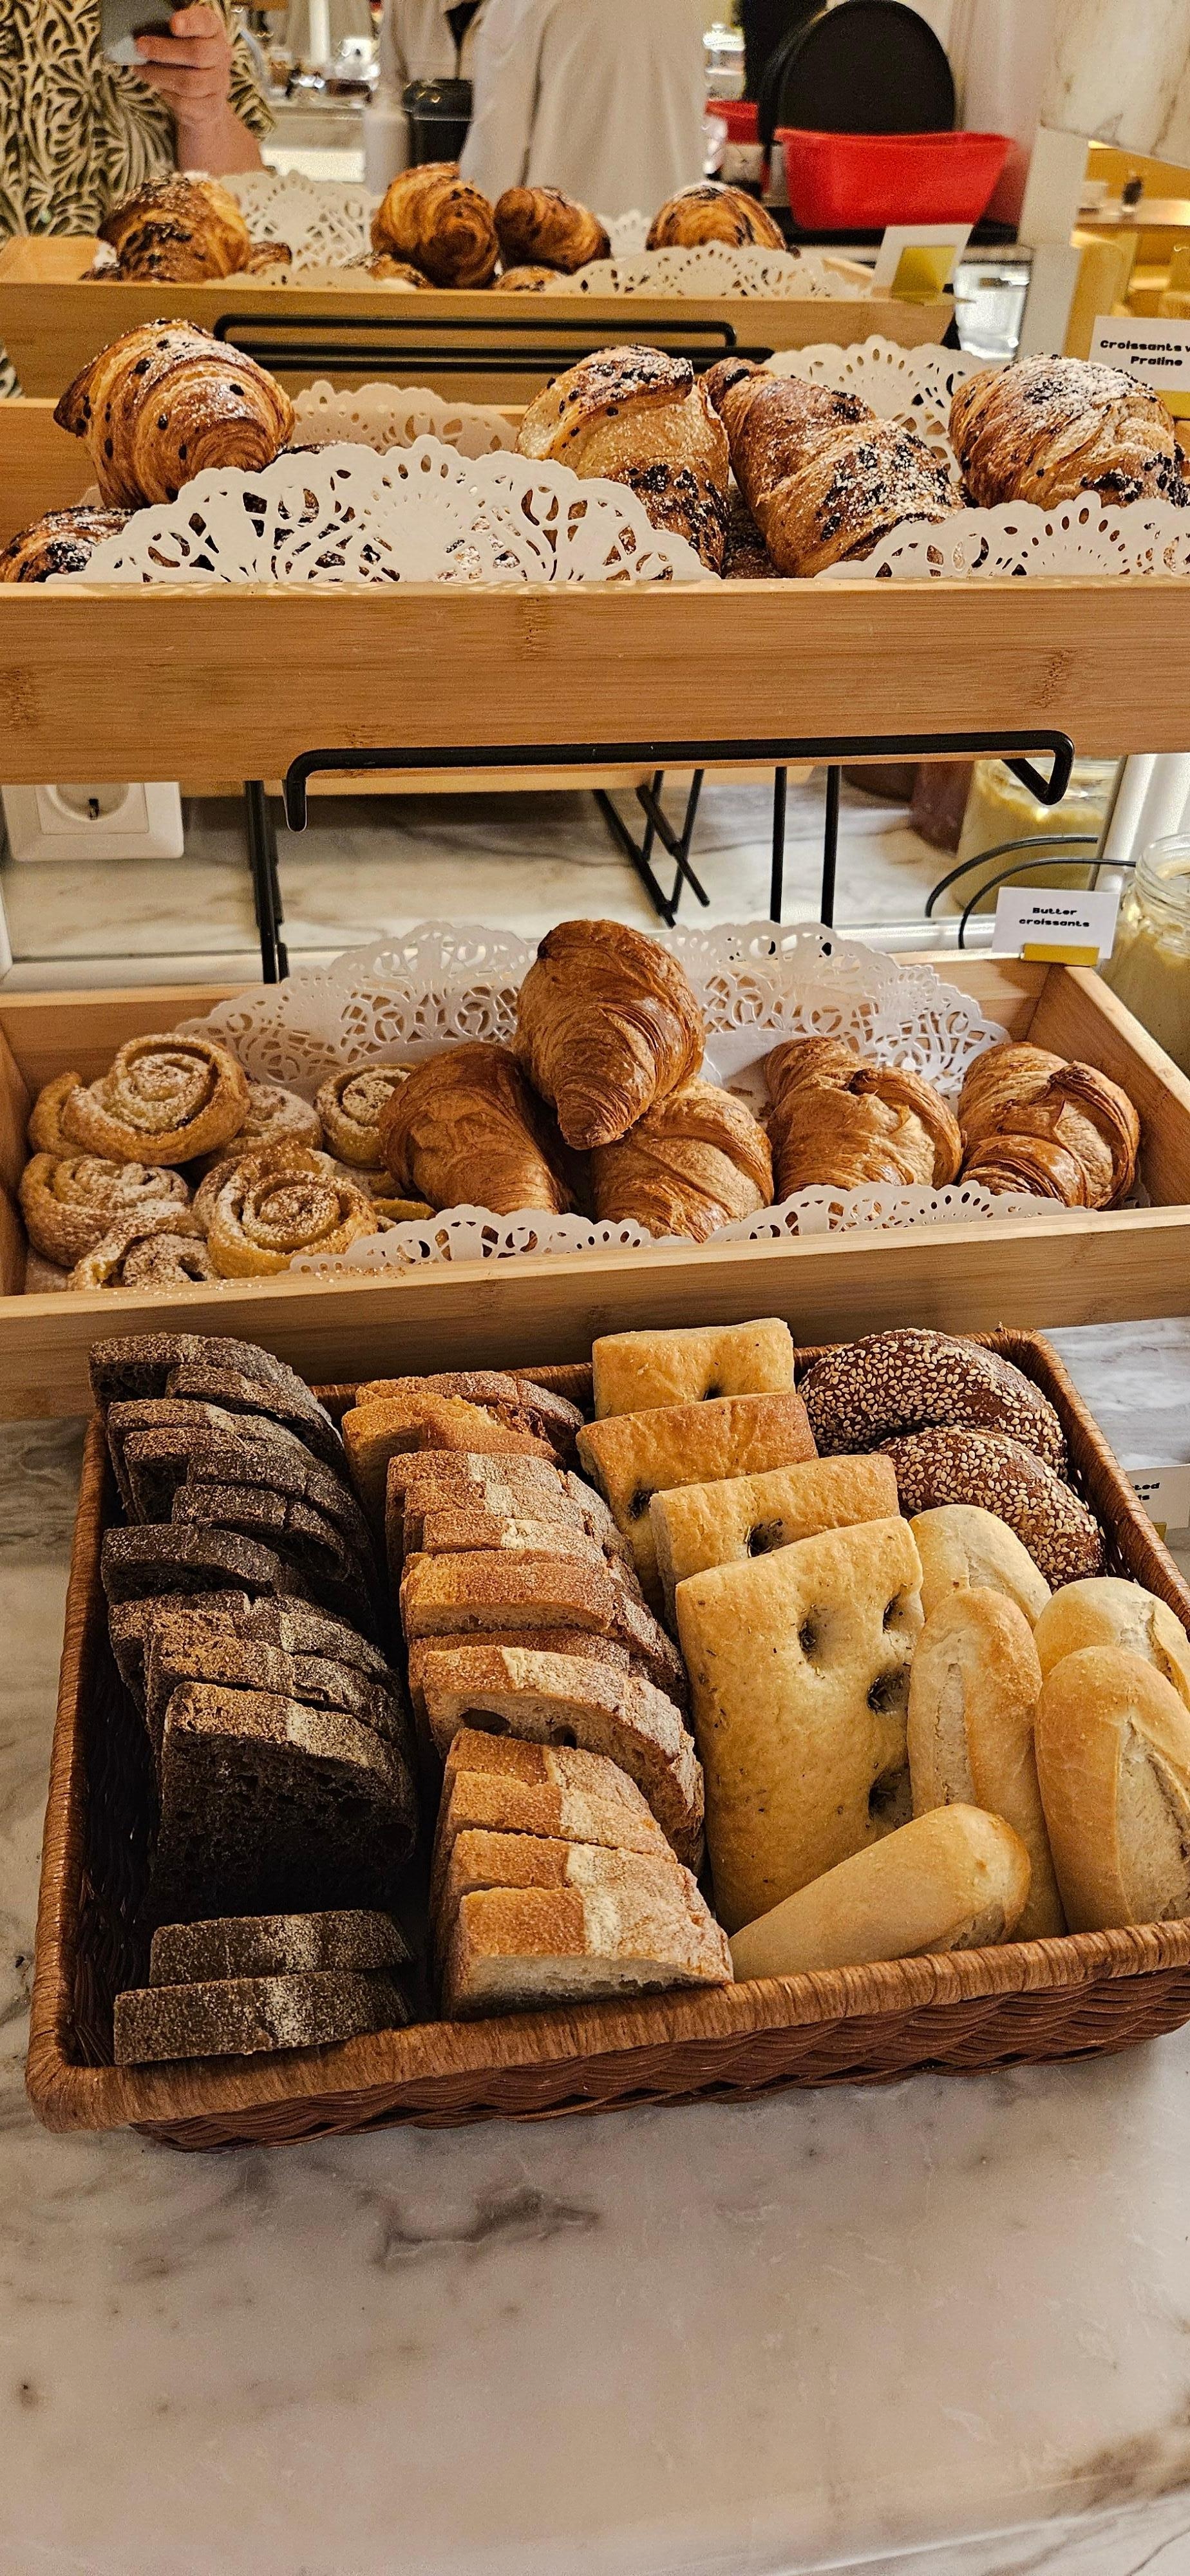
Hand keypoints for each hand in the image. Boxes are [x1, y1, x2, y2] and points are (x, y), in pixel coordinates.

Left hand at [134, 5, 233, 135]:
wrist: (205, 102)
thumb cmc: (186, 62)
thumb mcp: (180, 41)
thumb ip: (168, 33)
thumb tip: (142, 37)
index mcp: (213, 31)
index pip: (206, 22)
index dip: (190, 23)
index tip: (173, 24)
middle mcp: (221, 56)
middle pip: (197, 53)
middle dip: (164, 50)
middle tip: (140, 47)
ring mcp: (219, 84)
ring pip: (188, 82)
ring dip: (159, 75)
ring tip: (141, 70)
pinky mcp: (212, 108)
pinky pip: (185, 103)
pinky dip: (167, 95)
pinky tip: (158, 88)